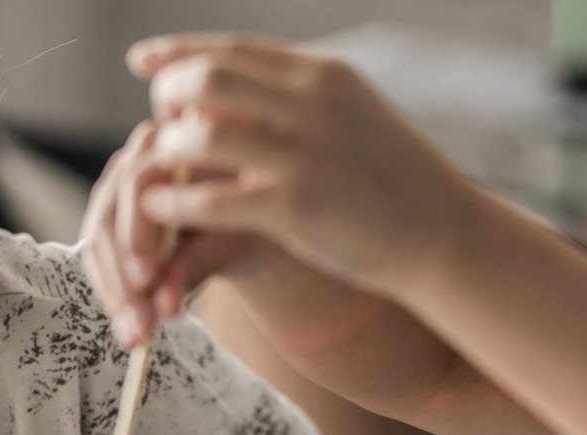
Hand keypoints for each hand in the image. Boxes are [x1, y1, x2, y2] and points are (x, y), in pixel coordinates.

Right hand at [81, 119, 258, 345]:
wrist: (249, 225)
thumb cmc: (250, 222)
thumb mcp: (236, 240)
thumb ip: (198, 263)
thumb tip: (164, 306)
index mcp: (176, 143)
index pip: (139, 184)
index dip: (137, 234)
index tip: (145, 281)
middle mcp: (138, 156)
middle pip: (110, 213)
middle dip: (122, 275)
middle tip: (138, 324)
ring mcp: (117, 185)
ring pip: (98, 238)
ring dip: (113, 291)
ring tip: (133, 335)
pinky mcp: (110, 217)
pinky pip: (99, 256)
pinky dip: (112, 293)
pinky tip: (127, 325)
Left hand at [125, 34, 481, 301]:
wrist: (444, 234)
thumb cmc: (396, 182)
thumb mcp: (355, 117)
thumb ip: (303, 101)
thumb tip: (245, 91)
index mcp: (324, 76)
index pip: (234, 48)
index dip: (180, 53)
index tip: (142, 62)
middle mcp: (312, 105)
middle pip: (210, 77)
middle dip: (169, 94)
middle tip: (156, 119)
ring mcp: (304, 156)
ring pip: (205, 134)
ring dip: (168, 149)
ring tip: (156, 166)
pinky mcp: (296, 208)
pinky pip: (215, 198)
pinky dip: (178, 202)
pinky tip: (160, 210)